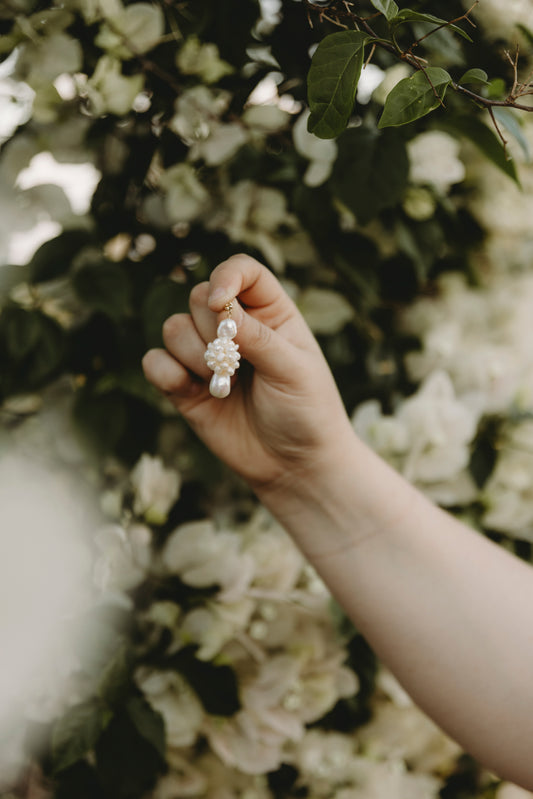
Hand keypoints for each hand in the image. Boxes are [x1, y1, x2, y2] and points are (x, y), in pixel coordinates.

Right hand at [142, 254, 353, 494]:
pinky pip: (155, 362)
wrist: (294, 466)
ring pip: (173, 327)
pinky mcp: (185, 386)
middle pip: (198, 297)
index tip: (218, 302)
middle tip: (237, 365)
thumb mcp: (293, 371)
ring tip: (223, 385)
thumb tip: (219, 305)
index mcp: (270, 314)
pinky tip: (193, 392)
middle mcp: (235, 328)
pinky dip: (166, 373)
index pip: (242, 271)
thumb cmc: (307, 412)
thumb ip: (257, 337)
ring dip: (193, 356)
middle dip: (211, 331)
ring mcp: (207, 357)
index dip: (225, 277)